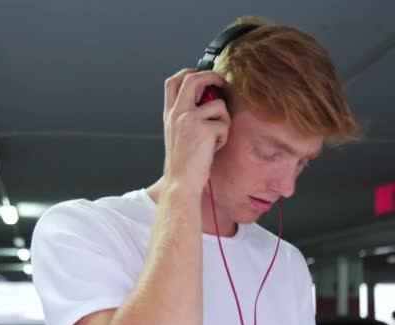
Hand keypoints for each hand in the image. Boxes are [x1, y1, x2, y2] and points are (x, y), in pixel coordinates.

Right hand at [161, 68, 230, 193]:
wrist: (180, 183)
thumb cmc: (183, 162)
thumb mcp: (177, 134)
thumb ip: (187, 115)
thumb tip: (210, 98)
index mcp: (169, 114)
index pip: (172, 82)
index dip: (188, 72)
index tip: (202, 75)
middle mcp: (177, 113)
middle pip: (193, 79)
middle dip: (212, 77)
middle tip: (222, 84)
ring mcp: (190, 119)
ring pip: (218, 104)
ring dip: (223, 120)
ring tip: (215, 137)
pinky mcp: (204, 130)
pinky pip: (224, 124)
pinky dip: (223, 136)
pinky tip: (214, 148)